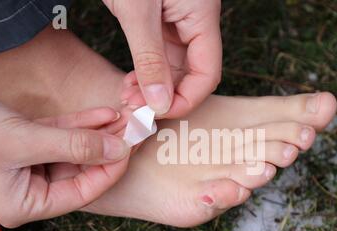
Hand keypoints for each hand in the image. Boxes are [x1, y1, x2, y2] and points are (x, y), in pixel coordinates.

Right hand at [0, 98, 130, 227]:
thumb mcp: (24, 141)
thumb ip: (73, 146)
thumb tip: (118, 149)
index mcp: (26, 204)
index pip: (82, 192)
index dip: (109, 170)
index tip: (129, 148)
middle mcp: (29, 189)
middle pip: (81, 170)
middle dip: (108, 148)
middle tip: (134, 130)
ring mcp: (28, 165)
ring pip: (74, 150)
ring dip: (99, 134)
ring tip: (125, 119)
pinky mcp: (25, 141)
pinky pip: (61, 135)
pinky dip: (82, 124)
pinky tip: (106, 114)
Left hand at [103, 0, 221, 116]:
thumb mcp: (137, 13)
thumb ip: (149, 58)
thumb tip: (160, 102)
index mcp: (203, 17)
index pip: (207, 74)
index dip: (185, 100)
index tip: (157, 112)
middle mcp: (196, 23)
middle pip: (193, 75)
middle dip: (165, 96)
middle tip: (136, 107)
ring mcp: (180, 23)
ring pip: (175, 69)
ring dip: (153, 88)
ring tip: (129, 97)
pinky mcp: (162, 23)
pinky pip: (161, 57)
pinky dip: (147, 73)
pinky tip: (131, 83)